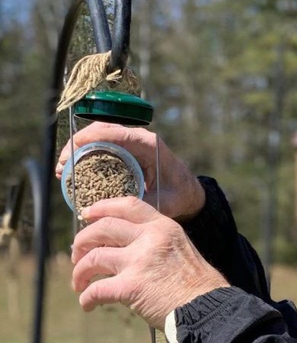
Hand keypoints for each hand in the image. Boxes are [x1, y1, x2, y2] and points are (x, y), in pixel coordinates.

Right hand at [56, 122, 205, 221]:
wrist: (188, 193)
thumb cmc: (179, 196)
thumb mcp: (164, 203)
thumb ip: (142, 204)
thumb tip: (113, 211)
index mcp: (148, 144)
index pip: (114, 133)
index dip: (90, 139)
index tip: (71, 151)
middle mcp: (138, 138)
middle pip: (101, 131)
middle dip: (77, 145)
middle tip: (61, 165)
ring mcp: (131, 143)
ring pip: (98, 137)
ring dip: (78, 150)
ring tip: (63, 169)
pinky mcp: (126, 151)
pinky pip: (102, 146)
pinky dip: (86, 156)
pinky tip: (74, 171)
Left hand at [71, 197, 227, 329]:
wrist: (208, 310)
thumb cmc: (199, 288)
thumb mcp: (182, 251)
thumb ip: (158, 245)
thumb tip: (130, 251)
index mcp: (164, 227)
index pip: (128, 205)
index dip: (102, 207)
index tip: (87, 215)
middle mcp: (149, 239)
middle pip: (103, 228)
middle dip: (83, 241)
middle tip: (77, 254)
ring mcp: (138, 262)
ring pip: (93, 258)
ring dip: (80, 272)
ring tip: (79, 283)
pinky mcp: (130, 287)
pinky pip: (97, 290)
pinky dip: (87, 298)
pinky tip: (88, 305)